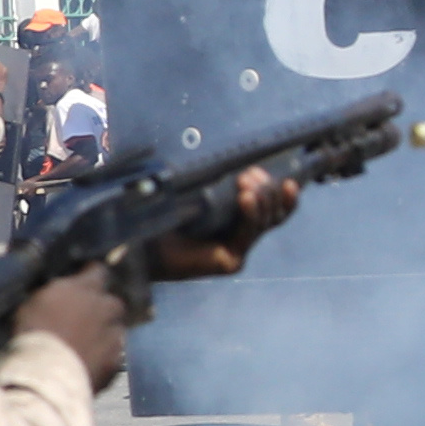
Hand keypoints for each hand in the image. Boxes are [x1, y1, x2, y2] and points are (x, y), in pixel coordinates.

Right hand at [14, 273, 135, 389]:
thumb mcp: (35, 300)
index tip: (86, 279)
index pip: (99, 271)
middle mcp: (106, 307)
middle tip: (83, 319)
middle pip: (112, 302)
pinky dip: (104, 356)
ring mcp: (115, 335)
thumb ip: (56, 291)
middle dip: (101, 308)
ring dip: (104, 333)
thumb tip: (62, 288)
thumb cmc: (32, 333)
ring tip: (84, 345)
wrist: (45, 375)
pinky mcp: (116, 362)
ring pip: (115, 329)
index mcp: (86, 288)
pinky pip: (113, 354)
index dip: (92, 275)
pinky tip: (88, 362)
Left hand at [140, 170, 298, 283]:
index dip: (285, 196)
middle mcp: (240, 238)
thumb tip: (244, 163)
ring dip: (262, 200)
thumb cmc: (160, 213)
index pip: (272, 208)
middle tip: (252, 175)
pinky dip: (250, 215)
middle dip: (270, 192)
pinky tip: (248, 198)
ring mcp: (237, 252)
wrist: (135, 241)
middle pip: (274, 214)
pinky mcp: (228, 262)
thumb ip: (217, 180)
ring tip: (247, 184)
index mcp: (235, 220)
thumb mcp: (194, 189)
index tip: (289, 179)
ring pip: (264, 223)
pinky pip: (246, 235)